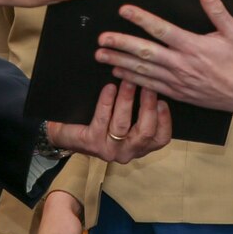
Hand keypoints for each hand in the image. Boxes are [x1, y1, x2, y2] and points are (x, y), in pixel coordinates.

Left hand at [47, 81, 170, 163]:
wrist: (67, 133)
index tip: (163, 100)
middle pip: (145, 132)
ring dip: (127, 100)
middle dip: (147, 106)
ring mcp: (109, 150)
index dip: (165, 120)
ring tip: (128, 81)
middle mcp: (127, 152)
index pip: (161, 139)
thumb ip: (139, 110)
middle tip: (147, 84)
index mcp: (139, 147)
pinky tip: (109, 88)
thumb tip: (152, 83)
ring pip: (123, 125)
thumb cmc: (100, 122)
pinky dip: (107, 101)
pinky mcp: (92, 143)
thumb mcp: (123, 119)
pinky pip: (102, 119)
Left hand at [96, 0, 232, 117]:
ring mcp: (177, 80)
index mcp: (193, 46)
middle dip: (120, 44)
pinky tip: (118, 72)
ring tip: (101, 55)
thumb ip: (217, 10)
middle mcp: (181, 64)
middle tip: (102, 38)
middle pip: (145, 52)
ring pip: (143, 70)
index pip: (161, 30)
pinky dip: (132, 79)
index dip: (141, 19)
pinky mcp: (177, 93)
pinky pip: (150, 86)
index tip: (124, 10)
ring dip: (119, 62)